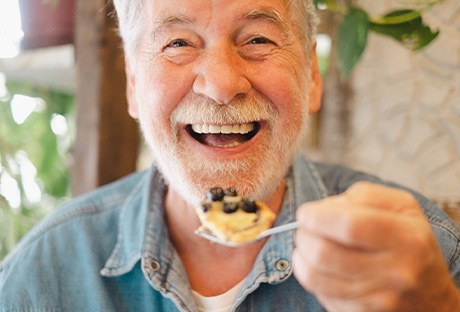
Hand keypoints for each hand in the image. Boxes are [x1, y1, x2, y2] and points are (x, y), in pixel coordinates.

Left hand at [292, 182, 459, 310]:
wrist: (431, 296)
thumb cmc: (410, 241)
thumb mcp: (402, 207)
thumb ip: (364, 196)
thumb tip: (323, 208)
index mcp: (407, 238)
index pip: (350, 226)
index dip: (317, 217)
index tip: (305, 213)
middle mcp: (396, 272)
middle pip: (326, 253)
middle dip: (303, 235)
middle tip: (304, 228)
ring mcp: (378, 300)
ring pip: (316, 277)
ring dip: (300, 256)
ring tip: (306, 245)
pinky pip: (321, 294)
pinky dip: (312, 276)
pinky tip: (321, 266)